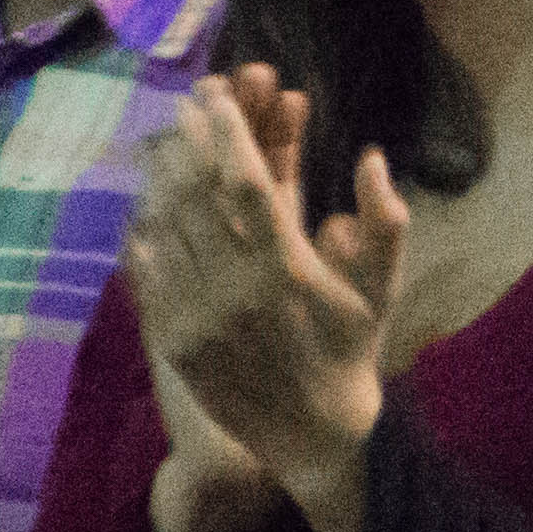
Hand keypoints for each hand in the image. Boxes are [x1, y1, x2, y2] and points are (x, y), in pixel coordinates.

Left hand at [122, 65, 408, 507]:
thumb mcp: (381, 288)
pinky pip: (151, 275)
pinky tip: (150, 208)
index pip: (247, 182)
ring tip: (165, 144)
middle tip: (183, 108)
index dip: (228, 132)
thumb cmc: (352, 350)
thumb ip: (385, 222)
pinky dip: (148, 234)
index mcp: (288, 269)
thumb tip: (371, 157)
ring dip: (164, 181)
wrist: (314, 435)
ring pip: (169, 230)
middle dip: (188, 143)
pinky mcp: (176, 342)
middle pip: (197, 196)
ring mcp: (200, 317)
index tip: (217, 96)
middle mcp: (237, 290)